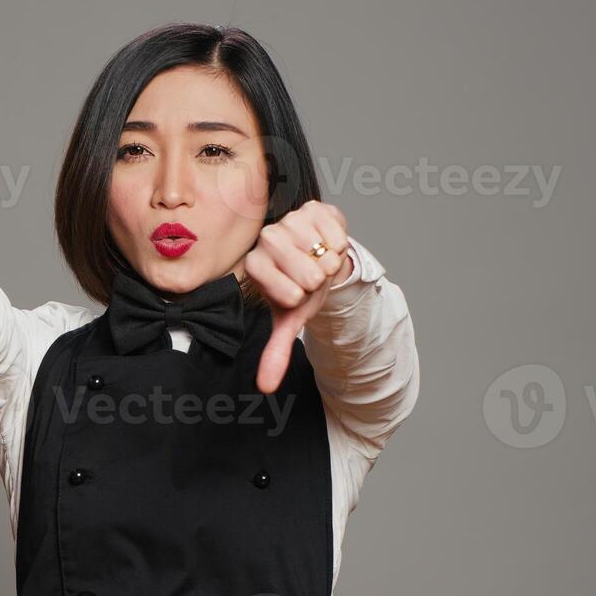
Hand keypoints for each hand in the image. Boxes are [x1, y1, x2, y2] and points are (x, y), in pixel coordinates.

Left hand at [240, 201, 352, 393]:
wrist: (319, 260)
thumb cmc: (300, 289)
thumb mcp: (290, 320)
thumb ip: (276, 352)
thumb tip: (265, 387)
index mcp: (254, 266)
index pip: (289, 294)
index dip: (301, 297)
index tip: (295, 292)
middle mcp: (266, 239)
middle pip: (309, 275)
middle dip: (318, 281)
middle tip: (310, 276)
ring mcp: (289, 220)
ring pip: (324, 255)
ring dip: (329, 263)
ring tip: (318, 260)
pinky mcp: (313, 207)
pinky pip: (337, 235)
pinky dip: (340, 244)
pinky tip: (327, 243)